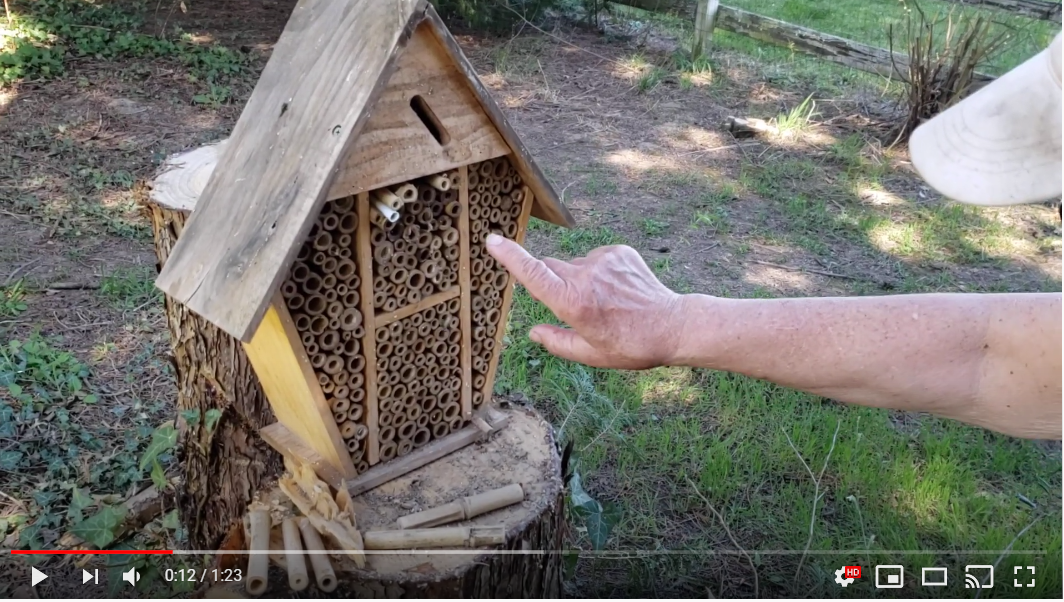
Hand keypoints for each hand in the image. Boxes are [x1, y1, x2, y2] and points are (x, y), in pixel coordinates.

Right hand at [485, 234, 687, 368]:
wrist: (672, 325)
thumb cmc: (631, 345)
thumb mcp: (590, 355)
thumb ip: (556, 343)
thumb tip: (533, 332)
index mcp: (573, 303)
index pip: (534, 274)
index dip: (510, 256)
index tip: (492, 240)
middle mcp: (584, 276)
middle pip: (551, 268)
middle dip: (554, 283)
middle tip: (577, 307)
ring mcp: (603, 260)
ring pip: (574, 264)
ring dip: (579, 279)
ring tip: (606, 302)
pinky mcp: (618, 251)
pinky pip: (596, 258)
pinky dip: (599, 271)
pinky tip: (618, 290)